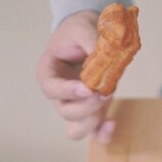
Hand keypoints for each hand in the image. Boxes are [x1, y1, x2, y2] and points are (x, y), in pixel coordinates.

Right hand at [36, 10, 115, 142]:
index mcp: (49, 72)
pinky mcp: (92, 111)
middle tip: (104, 92)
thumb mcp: (83, 28)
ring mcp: (76, 105)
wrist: (90, 34)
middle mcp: (60, 94)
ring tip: (107, 99)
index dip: (67, 92)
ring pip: (76, 128)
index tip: (87, 88)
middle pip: (66, 112)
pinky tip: (112, 124)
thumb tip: (105, 56)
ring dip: (93, 120)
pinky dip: (102, 134)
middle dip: (86, 107)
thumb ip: (91, 40)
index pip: (50, 89)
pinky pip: (93, 132)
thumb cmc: (80, 30)